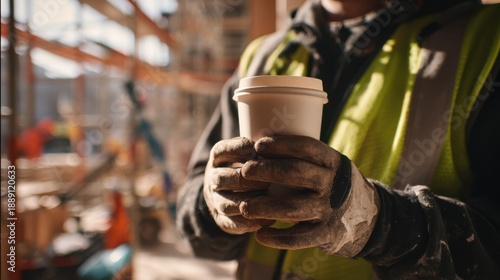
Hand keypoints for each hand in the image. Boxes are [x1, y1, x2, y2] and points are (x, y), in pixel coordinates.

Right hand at [203, 137, 273, 234]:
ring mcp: (215, 200)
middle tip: (267, 180)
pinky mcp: (221, 220)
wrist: (226, 193)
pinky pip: (233, 224)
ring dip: (248, 202)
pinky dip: (251, 222)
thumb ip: (261, 150)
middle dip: (246, 179)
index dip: (237, 148)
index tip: (255, 148)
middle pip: (223, 178)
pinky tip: (268, 219)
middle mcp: (212, 178)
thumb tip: (285, 147)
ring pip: (226, 204)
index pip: (222, 150)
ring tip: (267, 200)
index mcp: (217, 158)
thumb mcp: (246, 153)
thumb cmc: (247, 167)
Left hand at [239, 135, 379, 256]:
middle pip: (296, 173)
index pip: (306, 147)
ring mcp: (329, 210)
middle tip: (244, 171)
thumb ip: (305, 159)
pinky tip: (260, 236)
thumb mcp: (329, 165)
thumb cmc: (333, 184)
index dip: (280, 144)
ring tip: (244, 206)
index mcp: (333, 162)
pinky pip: (299, 238)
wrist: (368, 216)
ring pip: (292, 207)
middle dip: (266, 171)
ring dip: (265, 207)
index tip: (258, 145)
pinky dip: (277, 238)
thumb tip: (260, 147)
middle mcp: (332, 184)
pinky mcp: (326, 233)